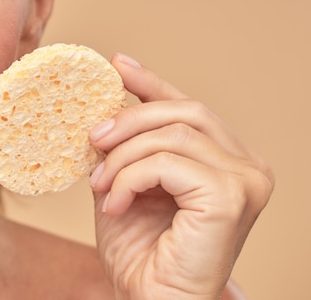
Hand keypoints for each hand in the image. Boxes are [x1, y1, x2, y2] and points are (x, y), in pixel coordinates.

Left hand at [89, 54, 273, 299]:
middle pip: (184, 111)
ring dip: (122, 156)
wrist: (151, 299)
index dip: (153, 82)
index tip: (118, 64)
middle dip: (129, 119)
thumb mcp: (129, 182)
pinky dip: (129, 177)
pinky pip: (165, 163)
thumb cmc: (142, 250)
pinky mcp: (230, 197)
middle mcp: (246, 166)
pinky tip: (114, 203)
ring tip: (100, 184)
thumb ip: (129, 146)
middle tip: (93, 138)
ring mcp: (244, 180)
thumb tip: (109, 105)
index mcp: (227, 160)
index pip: (189, 108)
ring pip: (170, 135)